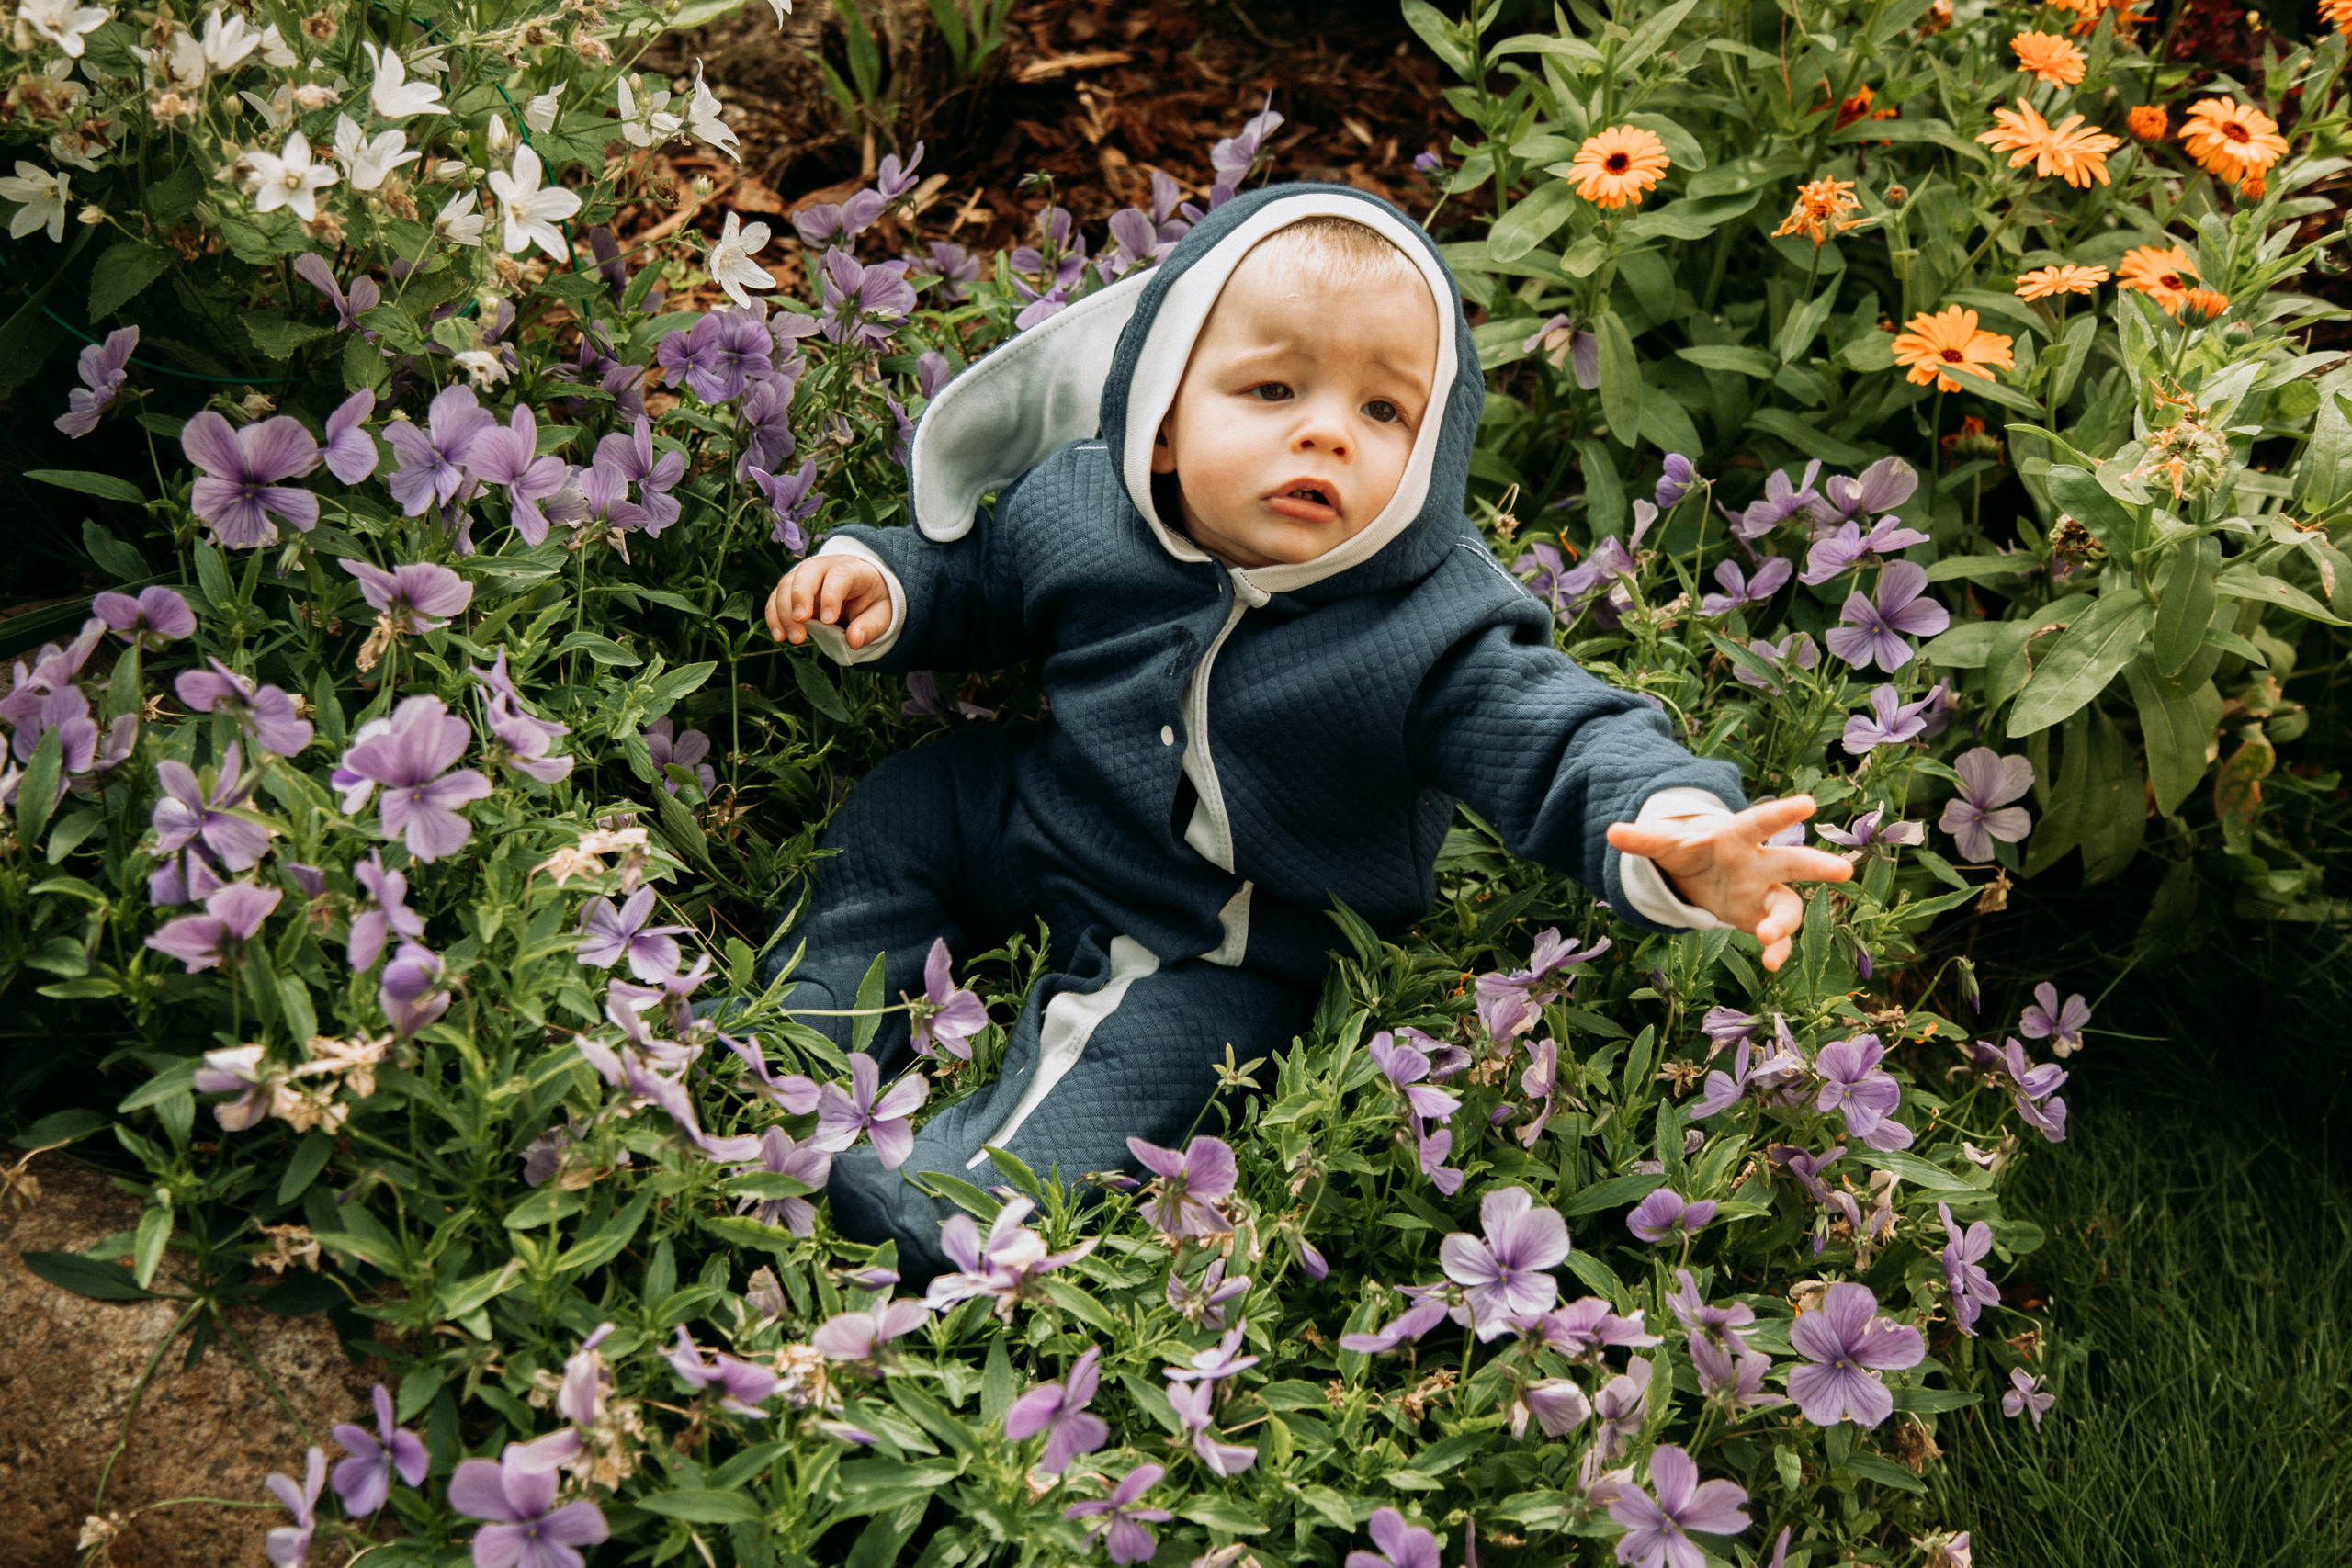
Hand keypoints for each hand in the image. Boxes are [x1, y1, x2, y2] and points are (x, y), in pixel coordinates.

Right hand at [765, 555, 891, 649]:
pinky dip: (774, 616)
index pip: (839, 576)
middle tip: (801, 622)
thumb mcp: (881, 614)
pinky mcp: (792, 588)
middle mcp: (826, 567)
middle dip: (800, 596)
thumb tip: (854, 641)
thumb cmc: (871, 601)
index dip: (831, 596)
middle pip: (806, 572)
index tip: (828, 621)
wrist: (861, 589)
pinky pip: (776, 597)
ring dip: (784, 611)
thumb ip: (870, 627)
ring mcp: (806, 576)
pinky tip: (779, 636)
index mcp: (852, 569)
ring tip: (794, 638)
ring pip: (787, 584)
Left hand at [1605, 796, 1852, 971]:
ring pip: (1789, 905)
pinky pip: (1777, 936)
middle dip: (1816, 865)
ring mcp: (1765, 892)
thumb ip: (1643, 839)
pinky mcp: (1761, 918)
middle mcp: (1759, 863)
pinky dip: (1776, 950)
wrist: (1697, 872)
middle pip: (1792, 862)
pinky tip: (1769, 964)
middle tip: (1843, 870)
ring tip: (1768, 939)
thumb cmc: (1688, 849)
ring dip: (1784, 923)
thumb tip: (1612, 831)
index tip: (1807, 803)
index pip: (1761, 821)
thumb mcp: (1666, 843)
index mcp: (1737, 836)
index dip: (1782, 812)